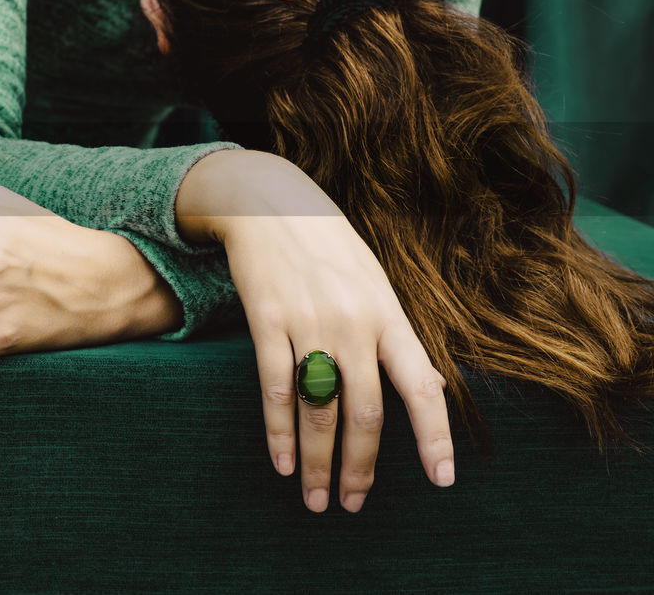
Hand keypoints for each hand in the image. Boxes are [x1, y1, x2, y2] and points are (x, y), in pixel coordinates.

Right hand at [177, 149, 454, 512]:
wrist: (270, 203)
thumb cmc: (329, 248)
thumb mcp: (375, 283)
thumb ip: (397, 336)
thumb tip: (430, 388)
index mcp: (389, 316)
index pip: (422, 387)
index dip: (435, 438)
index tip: (442, 480)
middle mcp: (354, 322)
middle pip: (365, 413)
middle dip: (360, 468)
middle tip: (353, 505)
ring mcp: (309, 321)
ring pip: (318, 409)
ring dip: (317, 462)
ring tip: (316, 499)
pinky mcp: (267, 320)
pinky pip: (275, 389)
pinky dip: (278, 432)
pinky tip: (281, 462)